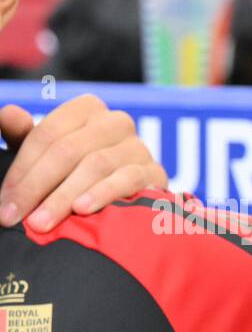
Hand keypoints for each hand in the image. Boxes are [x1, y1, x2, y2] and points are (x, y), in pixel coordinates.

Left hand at [0, 95, 167, 230]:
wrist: (132, 200)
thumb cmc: (80, 174)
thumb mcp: (48, 156)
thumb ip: (24, 137)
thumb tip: (8, 114)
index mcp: (87, 109)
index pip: (47, 134)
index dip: (22, 169)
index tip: (4, 202)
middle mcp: (116, 122)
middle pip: (69, 150)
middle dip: (37, 187)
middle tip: (16, 218)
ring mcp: (139, 147)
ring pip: (95, 165)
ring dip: (64, 196)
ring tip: (42, 222)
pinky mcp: (156, 173)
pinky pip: (128, 180)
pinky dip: (103, 194)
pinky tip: (83, 209)